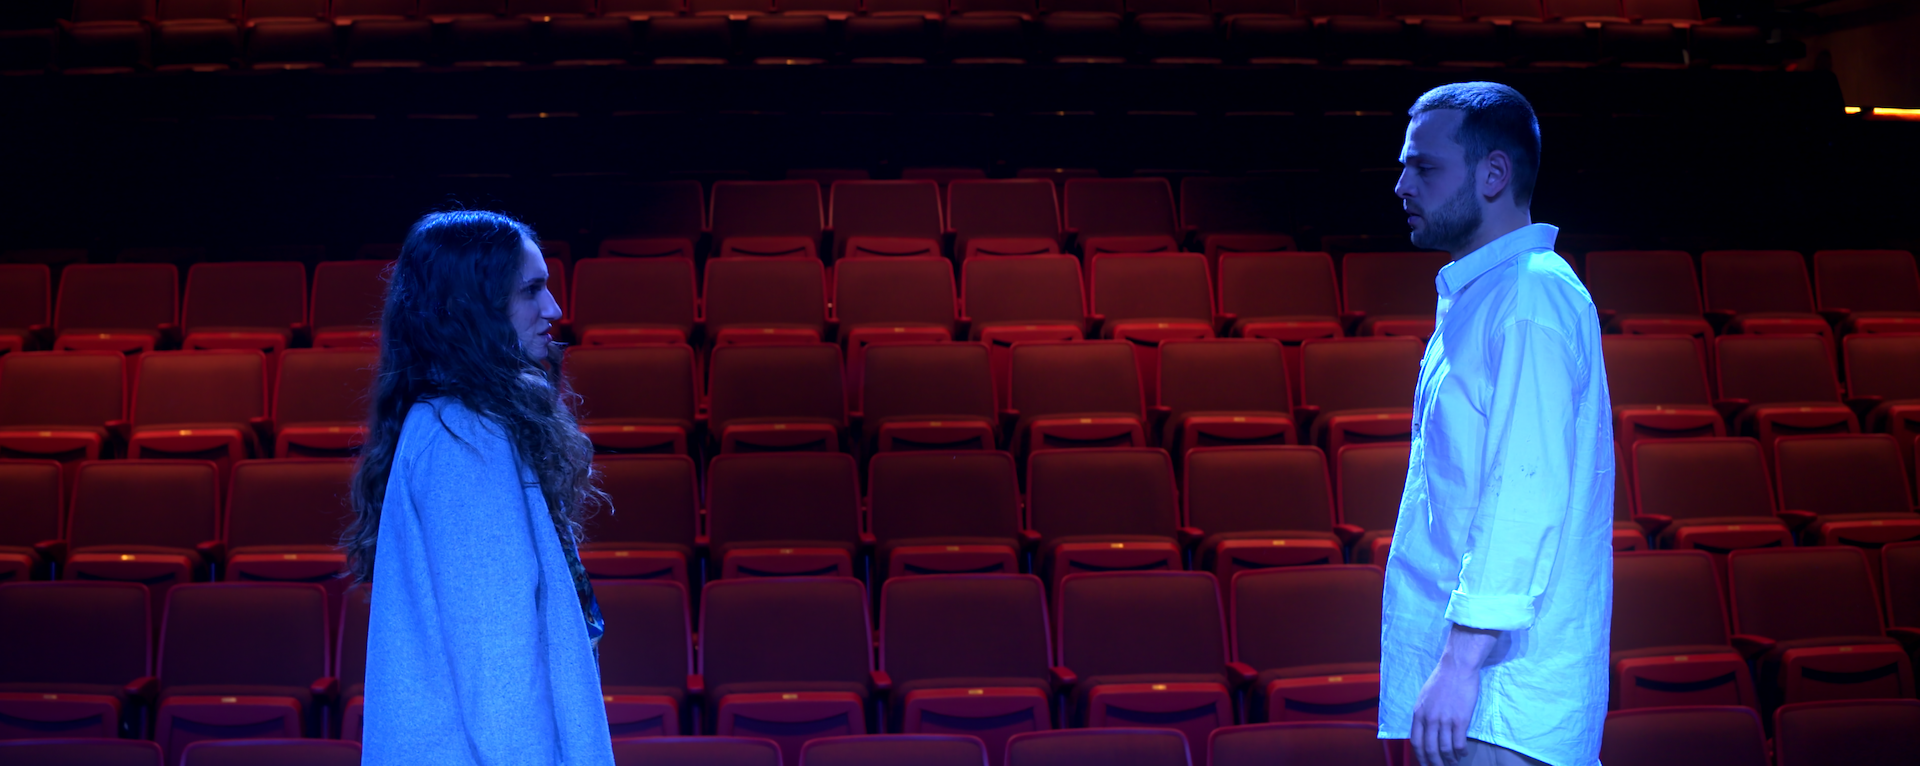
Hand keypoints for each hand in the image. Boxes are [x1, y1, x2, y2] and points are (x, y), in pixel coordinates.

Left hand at [1410, 624, 1498, 765]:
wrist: (1457, 667)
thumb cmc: (1442, 679)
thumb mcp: (1424, 697)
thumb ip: (1423, 713)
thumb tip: (1424, 729)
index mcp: (1418, 714)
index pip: (1416, 742)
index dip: (1420, 756)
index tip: (1425, 763)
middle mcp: (1429, 719)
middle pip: (1429, 749)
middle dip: (1434, 763)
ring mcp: (1445, 720)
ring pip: (1444, 749)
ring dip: (1449, 760)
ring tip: (1453, 763)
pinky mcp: (1460, 720)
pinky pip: (1458, 743)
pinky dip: (1460, 751)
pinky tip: (1463, 753)